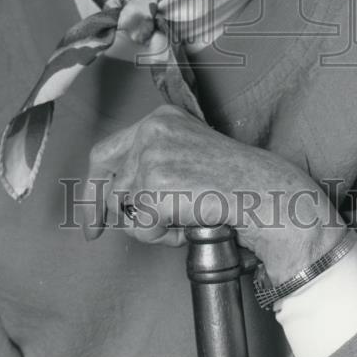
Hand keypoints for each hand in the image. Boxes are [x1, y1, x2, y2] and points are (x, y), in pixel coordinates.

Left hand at [78, 103, 347, 283]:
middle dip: (95, 208)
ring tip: (182, 221)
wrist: (264, 192)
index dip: (94, 182)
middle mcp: (151, 131)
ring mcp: (151, 156)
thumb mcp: (188, 155)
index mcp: (160, 120)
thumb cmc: (235, 182)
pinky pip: (140, 226)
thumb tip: (117, 197)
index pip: (107, 149)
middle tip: (94, 232)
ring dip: (149, 226)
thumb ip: (154, 163)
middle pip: (105, 176)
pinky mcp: (154, 184)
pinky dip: (162, 237)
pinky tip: (187, 226)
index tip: (92, 209)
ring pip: (123, 206)